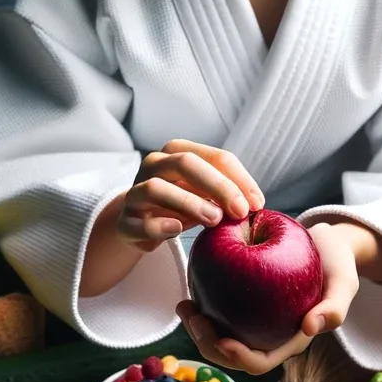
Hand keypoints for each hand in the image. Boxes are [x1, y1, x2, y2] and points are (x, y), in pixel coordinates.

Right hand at [115, 140, 264, 252]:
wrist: (139, 224)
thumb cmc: (182, 204)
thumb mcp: (205, 193)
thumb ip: (225, 193)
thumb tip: (253, 204)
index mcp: (177, 152)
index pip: (214, 157)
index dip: (239, 178)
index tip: (257, 203)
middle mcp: (154, 165)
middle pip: (185, 163)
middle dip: (218, 185)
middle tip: (239, 210)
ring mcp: (135, 192)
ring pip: (156, 188)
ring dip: (189, 203)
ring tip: (214, 220)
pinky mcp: (125, 222)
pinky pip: (139, 221)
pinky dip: (159, 225)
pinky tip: (178, 229)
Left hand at [176, 221, 360, 375]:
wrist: (326, 244)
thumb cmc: (337, 264)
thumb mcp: (344, 282)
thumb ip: (334, 307)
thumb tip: (311, 328)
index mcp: (289, 341)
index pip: (259, 362)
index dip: (238, 358)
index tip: (222, 341)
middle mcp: (268, 337)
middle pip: (230, 355)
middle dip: (207, 344)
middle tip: (193, 317)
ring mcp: (253, 322)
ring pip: (217, 336)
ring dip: (197, 328)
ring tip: (184, 306)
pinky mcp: (241, 305)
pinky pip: (217, 312)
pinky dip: (201, 307)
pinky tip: (189, 292)